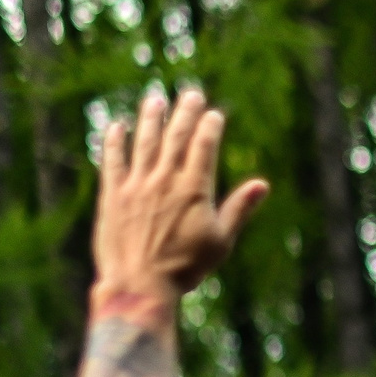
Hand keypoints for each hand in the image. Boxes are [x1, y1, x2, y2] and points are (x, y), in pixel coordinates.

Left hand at [92, 90, 266, 305]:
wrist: (139, 283)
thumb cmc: (186, 267)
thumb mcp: (221, 241)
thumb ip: (239, 208)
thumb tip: (263, 185)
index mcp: (194, 190)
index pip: (204, 147)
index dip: (209, 127)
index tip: (214, 113)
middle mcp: (165, 180)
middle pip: (175, 137)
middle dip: (184, 113)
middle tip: (190, 93)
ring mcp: (136, 184)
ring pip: (144, 142)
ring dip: (150, 119)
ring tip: (155, 100)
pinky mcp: (112, 194)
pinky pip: (112, 160)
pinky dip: (114, 141)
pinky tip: (117, 126)